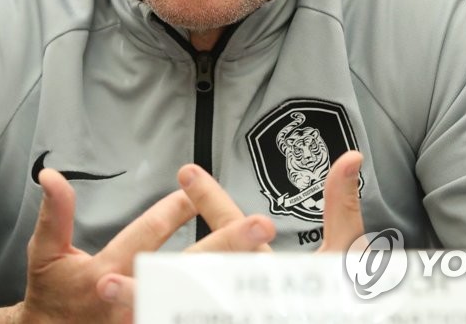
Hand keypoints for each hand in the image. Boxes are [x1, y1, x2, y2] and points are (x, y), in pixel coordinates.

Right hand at [0, 166, 274, 323]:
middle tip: (261, 224)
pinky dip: (224, 310)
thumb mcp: (46, 255)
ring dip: (236, 278)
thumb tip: (50, 176)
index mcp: (106, 275)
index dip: (172, 211)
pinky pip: (192, 319)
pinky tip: (256, 298)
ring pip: (201, 298)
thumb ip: (55, 214)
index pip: (146, 237)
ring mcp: (148, 320)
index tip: (196, 183)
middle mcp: (133, 302)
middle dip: (225, 246)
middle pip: (188, 270)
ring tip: (272, 262)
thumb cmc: (52, 297)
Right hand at [98, 150, 364, 308]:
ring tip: (112, 288)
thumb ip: (341, 210)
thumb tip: (352, 157)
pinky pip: (180, 317)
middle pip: (192, 266)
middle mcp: (234, 291)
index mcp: (258, 267)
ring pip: (176, 303)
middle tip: (132, 250)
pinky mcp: (218, 319)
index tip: (186, 171)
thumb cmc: (341, 304)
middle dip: (165, 245)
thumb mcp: (343, 257)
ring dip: (142, 298)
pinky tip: (132, 313)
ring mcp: (224, 307)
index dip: (207, 199)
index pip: (225, 226)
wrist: (346, 317)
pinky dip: (154, 313)